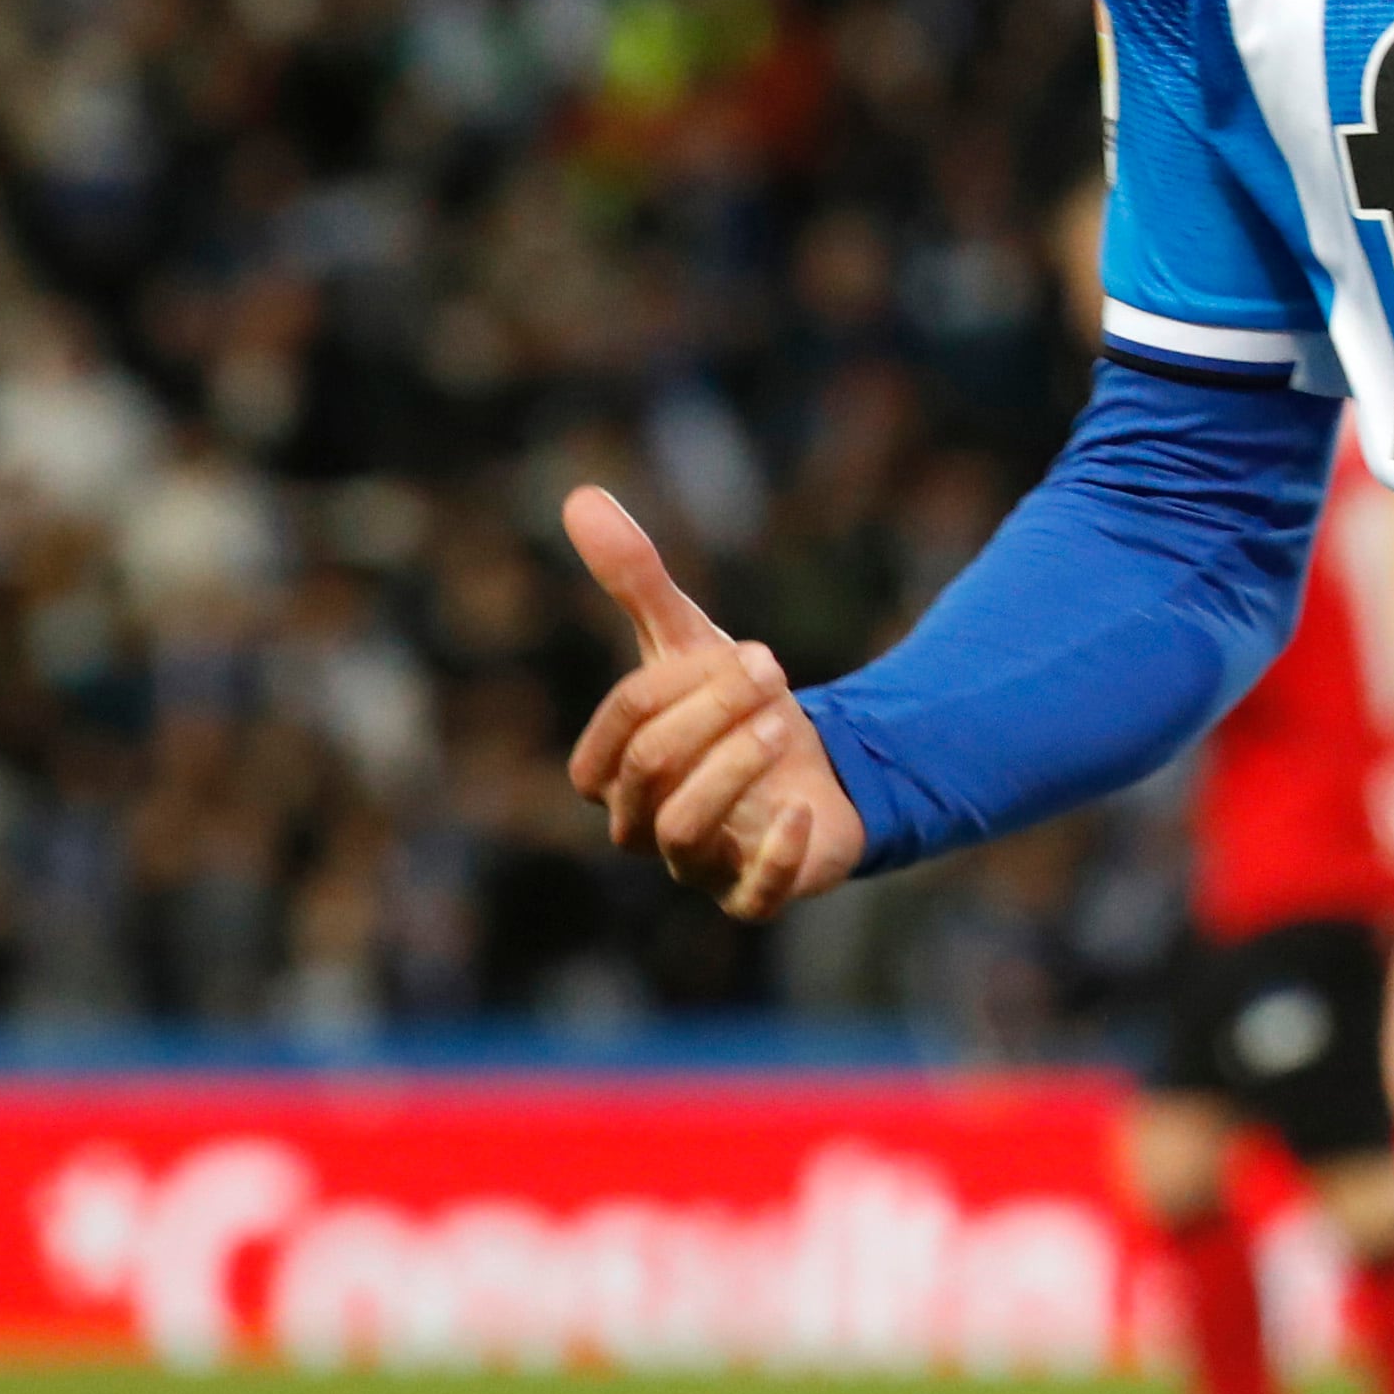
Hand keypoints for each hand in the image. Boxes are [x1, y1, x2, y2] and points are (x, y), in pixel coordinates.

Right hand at [562, 486, 866, 920]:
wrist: (813, 767)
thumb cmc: (729, 708)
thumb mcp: (688, 641)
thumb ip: (637, 581)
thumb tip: (580, 495)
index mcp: (613, 771)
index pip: (621, 725)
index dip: (679, 684)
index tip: (750, 649)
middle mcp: (640, 825)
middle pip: (649, 772)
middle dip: (711, 712)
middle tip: (772, 670)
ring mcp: (696, 864)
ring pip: (680, 832)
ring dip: (732, 770)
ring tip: (783, 723)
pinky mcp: (755, 892)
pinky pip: (750, 898)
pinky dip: (774, 858)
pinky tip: (802, 809)